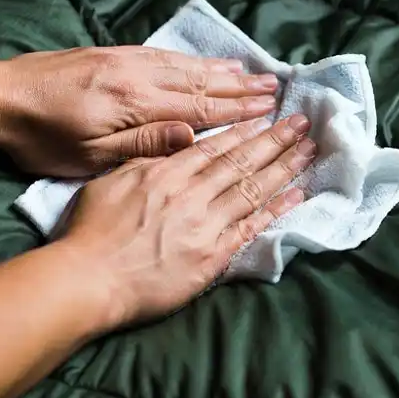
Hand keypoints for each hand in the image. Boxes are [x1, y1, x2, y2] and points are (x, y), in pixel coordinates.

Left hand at [0, 47, 279, 176]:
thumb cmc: (40, 139)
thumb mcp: (89, 156)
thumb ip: (144, 144)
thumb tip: (193, 138)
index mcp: (136, 104)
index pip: (199, 108)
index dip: (236, 110)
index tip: (269, 109)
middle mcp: (138, 76)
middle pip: (199, 82)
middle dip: (239, 88)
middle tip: (274, 90)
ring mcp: (126, 61)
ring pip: (185, 66)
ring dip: (222, 71)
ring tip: (252, 73)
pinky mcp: (113, 55)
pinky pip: (164, 55)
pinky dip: (192, 59)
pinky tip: (205, 62)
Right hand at [56, 114, 314, 327]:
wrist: (89, 279)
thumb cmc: (92, 233)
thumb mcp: (110, 181)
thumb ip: (147, 158)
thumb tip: (178, 140)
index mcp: (165, 173)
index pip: (214, 147)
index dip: (244, 131)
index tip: (267, 118)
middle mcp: (191, 194)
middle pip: (242, 162)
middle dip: (275, 140)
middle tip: (302, 123)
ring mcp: (205, 224)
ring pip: (253, 188)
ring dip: (285, 167)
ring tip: (309, 150)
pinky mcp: (213, 256)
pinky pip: (252, 227)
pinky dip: (277, 209)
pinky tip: (297, 194)